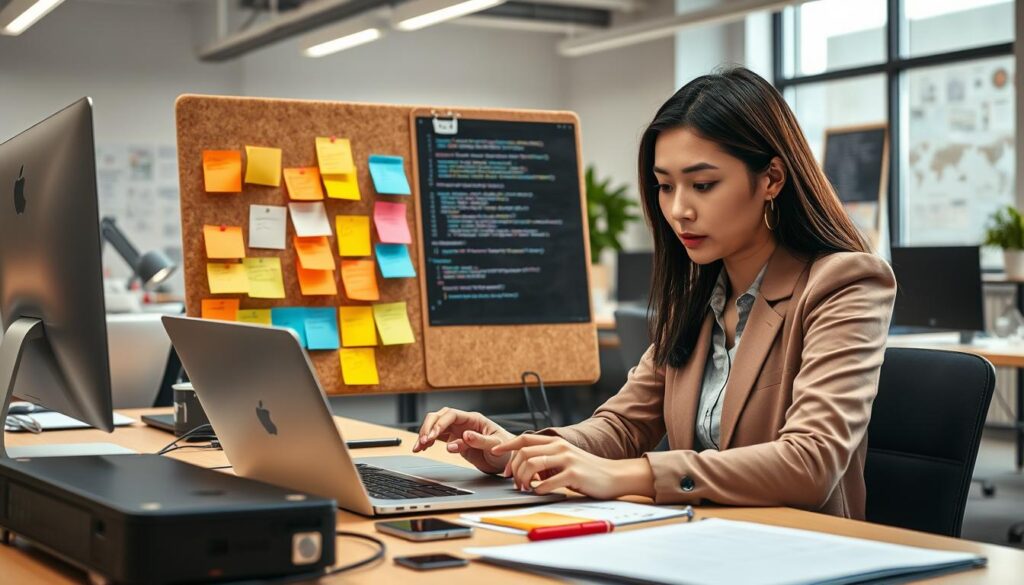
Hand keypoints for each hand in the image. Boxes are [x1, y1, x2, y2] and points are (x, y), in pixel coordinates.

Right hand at [413, 407, 514, 473]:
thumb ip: (481, 441)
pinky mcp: (455, 440)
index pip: (451, 415)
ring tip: (418, 447)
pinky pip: (438, 437)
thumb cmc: (505, 450)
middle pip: (440, 417)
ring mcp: (458, 431)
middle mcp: (464, 422)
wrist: (507, 460)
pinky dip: (429, 441)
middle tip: (423, 441)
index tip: (432, 436)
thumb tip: (465, 435)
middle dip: (429, 427)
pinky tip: (422, 448)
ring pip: (436, 426)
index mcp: (474, 419)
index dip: (440, 424)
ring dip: (426, 434)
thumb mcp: (496, 445)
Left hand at [492, 434, 654, 499]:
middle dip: (513, 469)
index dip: (507, 445)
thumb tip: (523, 467)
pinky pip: (548, 482)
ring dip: (523, 479)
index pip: (525, 438)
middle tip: (514, 483)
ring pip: (532, 464)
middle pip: (524, 453)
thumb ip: (546, 458)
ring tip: (524, 488)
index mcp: (555, 442)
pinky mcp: (574, 474)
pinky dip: (539, 489)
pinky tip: (539, 492)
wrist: (614, 475)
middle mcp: (559, 447)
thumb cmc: (587, 470)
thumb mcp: (565, 458)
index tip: (494, 452)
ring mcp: (567, 459)